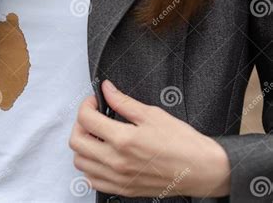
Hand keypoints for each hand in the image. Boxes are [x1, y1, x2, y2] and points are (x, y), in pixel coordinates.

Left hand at [69, 80, 230, 197]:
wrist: (201, 169)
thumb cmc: (182, 143)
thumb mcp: (152, 114)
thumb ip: (123, 102)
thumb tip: (107, 89)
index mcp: (123, 139)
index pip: (85, 119)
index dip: (86, 105)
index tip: (95, 102)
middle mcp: (116, 161)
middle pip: (76, 141)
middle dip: (80, 124)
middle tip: (93, 117)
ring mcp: (117, 178)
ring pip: (80, 162)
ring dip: (83, 146)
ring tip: (97, 136)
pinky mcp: (122, 189)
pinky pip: (91, 180)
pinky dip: (90, 166)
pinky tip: (102, 156)